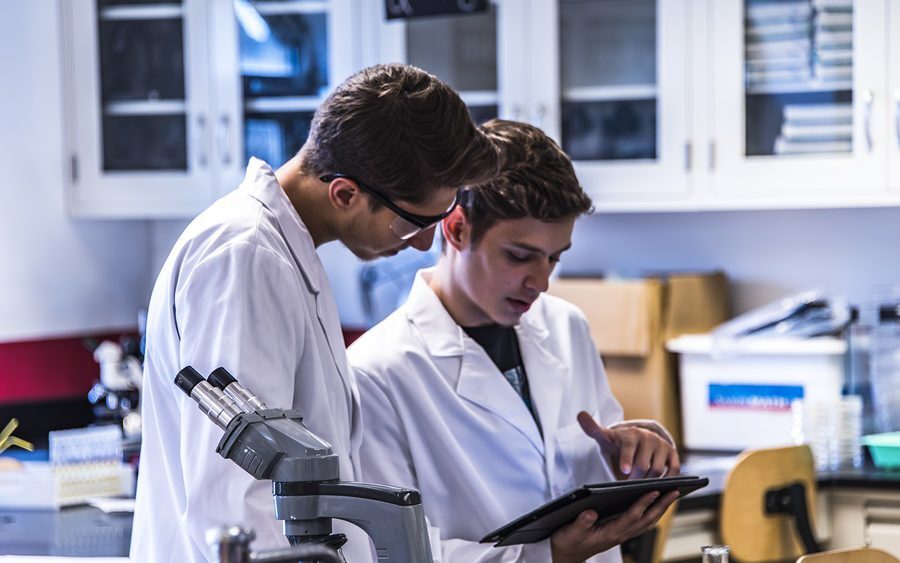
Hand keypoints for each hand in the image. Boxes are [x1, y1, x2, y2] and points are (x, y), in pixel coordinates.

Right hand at [550, 489, 679, 562]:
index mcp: (609, 534)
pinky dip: (651, 513)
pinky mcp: (619, 533)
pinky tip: (655, 506)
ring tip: (671, 495)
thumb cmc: (568, 543)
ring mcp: (621, 535)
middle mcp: (619, 535)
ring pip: (646, 522)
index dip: (643, 503)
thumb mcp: (570, 532)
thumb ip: (581, 522)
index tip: (654, 491)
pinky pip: (641, 523)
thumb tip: (590, 512)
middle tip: (674, 491)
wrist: (565, 557)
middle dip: (661, 505)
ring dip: (660, 509)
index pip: (631, 516)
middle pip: (646, 520)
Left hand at [576, 412, 679, 478]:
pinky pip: (673, 469)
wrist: (638, 439)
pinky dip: (666, 479)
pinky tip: (655, 485)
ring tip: (638, 488)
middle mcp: (648, 438)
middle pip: (644, 464)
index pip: (629, 447)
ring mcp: (661, 445)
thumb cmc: (619, 442)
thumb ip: (592, 429)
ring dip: (648, 481)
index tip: (623, 471)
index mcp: (631, 434)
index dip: (626, 459)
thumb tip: (580, 414)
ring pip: (657, 469)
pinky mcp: (672, 454)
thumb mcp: (605, 437)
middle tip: (628, 487)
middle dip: (635, 477)